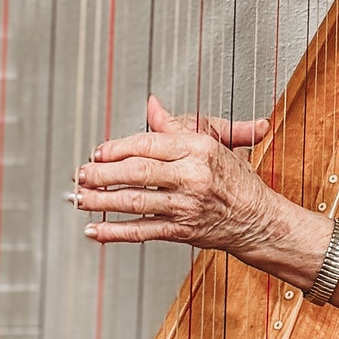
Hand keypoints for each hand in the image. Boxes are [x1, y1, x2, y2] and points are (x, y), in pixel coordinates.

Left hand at [72, 96, 279, 252]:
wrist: (259, 219)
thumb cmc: (236, 180)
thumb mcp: (212, 143)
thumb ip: (177, 126)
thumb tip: (152, 107)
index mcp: (198, 149)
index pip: (147, 145)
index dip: (116, 148)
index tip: (97, 153)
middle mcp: (192, 176)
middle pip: (136, 172)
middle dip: (101, 174)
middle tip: (80, 174)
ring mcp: (186, 205)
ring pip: (134, 202)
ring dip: (101, 201)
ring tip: (79, 198)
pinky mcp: (182, 231)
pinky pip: (142, 231)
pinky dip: (115, 232)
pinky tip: (95, 229)